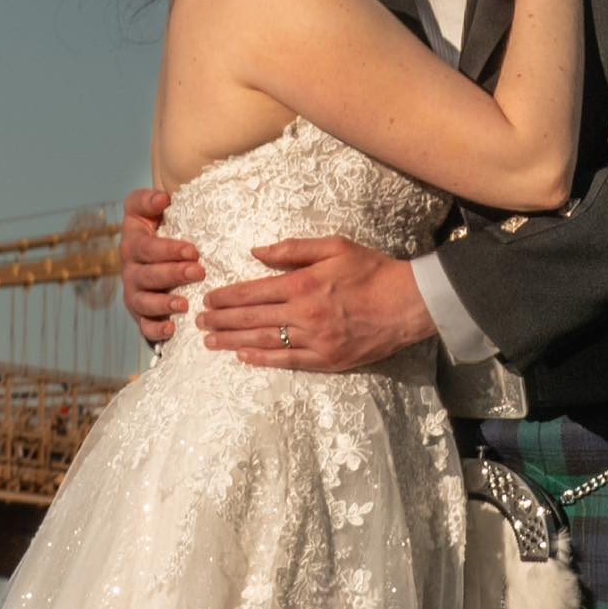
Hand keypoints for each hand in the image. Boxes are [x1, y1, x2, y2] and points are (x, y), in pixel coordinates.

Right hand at [118, 186, 197, 346]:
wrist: (156, 250)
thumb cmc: (159, 226)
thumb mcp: (148, 209)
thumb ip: (149, 200)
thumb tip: (162, 198)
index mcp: (133, 244)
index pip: (145, 247)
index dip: (167, 250)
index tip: (192, 250)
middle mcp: (131, 271)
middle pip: (147, 275)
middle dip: (172, 274)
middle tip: (199, 271)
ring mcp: (135, 295)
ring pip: (143, 303)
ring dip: (163, 304)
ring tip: (184, 304)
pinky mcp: (142, 316)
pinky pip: (145, 327)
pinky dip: (156, 330)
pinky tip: (172, 330)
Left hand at [195, 237, 440, 372]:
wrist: (408, 304)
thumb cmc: (372, 270)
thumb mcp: (334, 247)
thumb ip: (293, 249)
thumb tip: (256, 253)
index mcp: (303, 285)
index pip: (253, 292)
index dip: (226, 297)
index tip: (207, 299)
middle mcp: (304, 315)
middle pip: (251, 319)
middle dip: (221, 320)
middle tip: (198, 322)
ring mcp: (315, 341)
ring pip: (263, 342)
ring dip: (233, 342)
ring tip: (211, 342)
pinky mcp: (327, 360)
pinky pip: (287, 361)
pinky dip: (262, 360)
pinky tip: (243, 357)